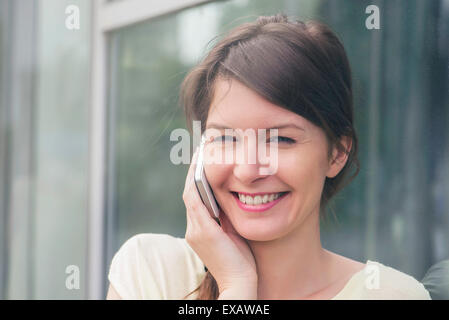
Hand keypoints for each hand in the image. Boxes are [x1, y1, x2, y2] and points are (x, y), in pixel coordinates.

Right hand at [183, 146, 257, 295]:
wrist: (241, 284)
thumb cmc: (242, 260)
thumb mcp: (233, 233)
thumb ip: (228, 216)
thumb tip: (233, 195)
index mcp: (200, 228)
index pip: (195, 195)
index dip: (198, 175)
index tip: (206, 156)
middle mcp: (193, 227)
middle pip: (190, 190)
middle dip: (195, 167)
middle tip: (204, 146)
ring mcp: (195, 229)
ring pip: (190, 191)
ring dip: (196, 170)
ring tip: (204, 149)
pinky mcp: (202, 231)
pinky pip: (195, 200)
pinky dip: (197, 182)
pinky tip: (203, 166)